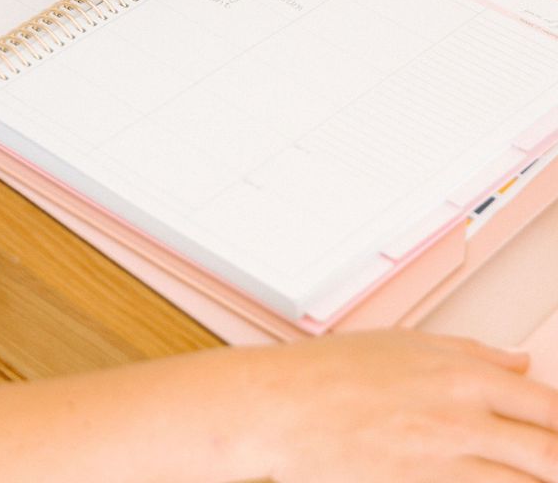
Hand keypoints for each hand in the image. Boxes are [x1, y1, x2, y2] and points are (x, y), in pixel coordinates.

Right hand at [199, 330, 557, 482]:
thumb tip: (520, 362)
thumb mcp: (402, 343)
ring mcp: (448, 462)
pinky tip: (487, 481)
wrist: (281, 406)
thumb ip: (470, 352)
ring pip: (527, 482)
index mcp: (464, 374)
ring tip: (522, 472)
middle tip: (549, 461)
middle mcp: (465, 418)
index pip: (552, 407)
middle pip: (553, 453)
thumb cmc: (330, 372)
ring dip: (532, 478)